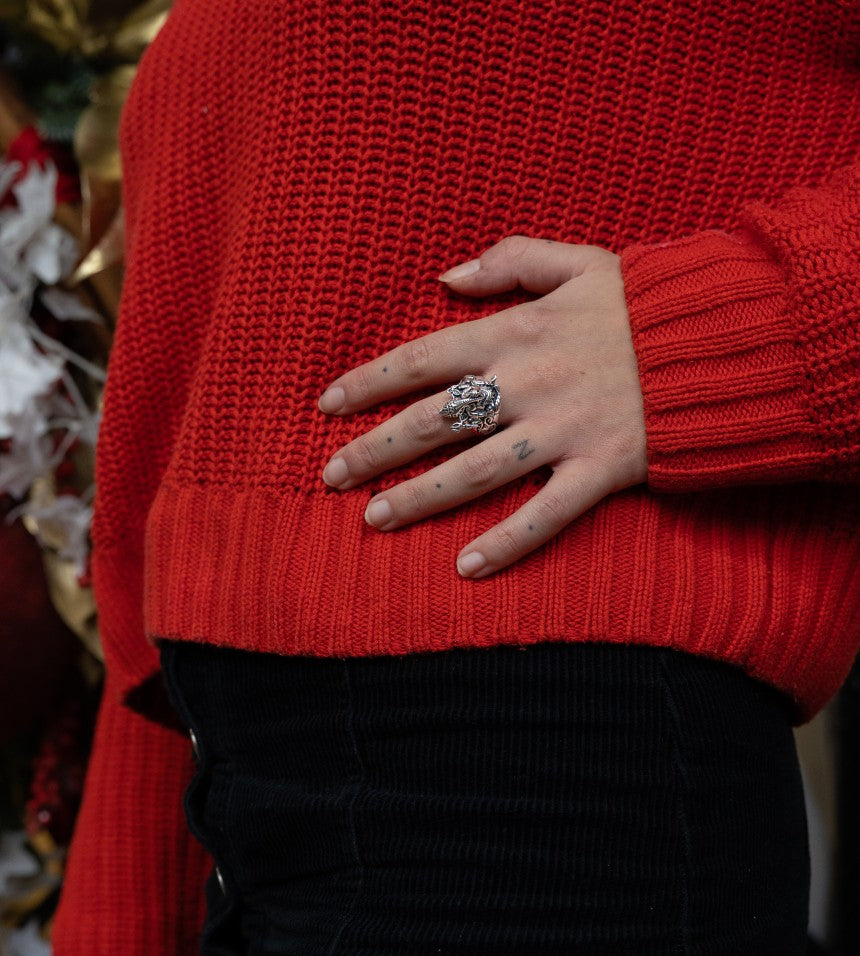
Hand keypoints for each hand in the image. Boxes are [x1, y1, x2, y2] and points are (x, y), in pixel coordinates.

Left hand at [317, 236, 647, 578]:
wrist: (722, 342)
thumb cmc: (645, 303)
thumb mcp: (579, 261)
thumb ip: (510, 260)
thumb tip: (445, 277)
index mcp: (516, 332)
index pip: (421, 359)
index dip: (368, 382)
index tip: (327, 405)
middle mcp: (527, 385)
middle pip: (432, 422)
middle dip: (375, 450)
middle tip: (332, 476)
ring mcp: (561, 432)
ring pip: (473, 472)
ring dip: (418, 498)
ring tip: (374, 520)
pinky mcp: (598, 470)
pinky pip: (545, 514)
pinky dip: (506, 543)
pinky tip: (466, 568)